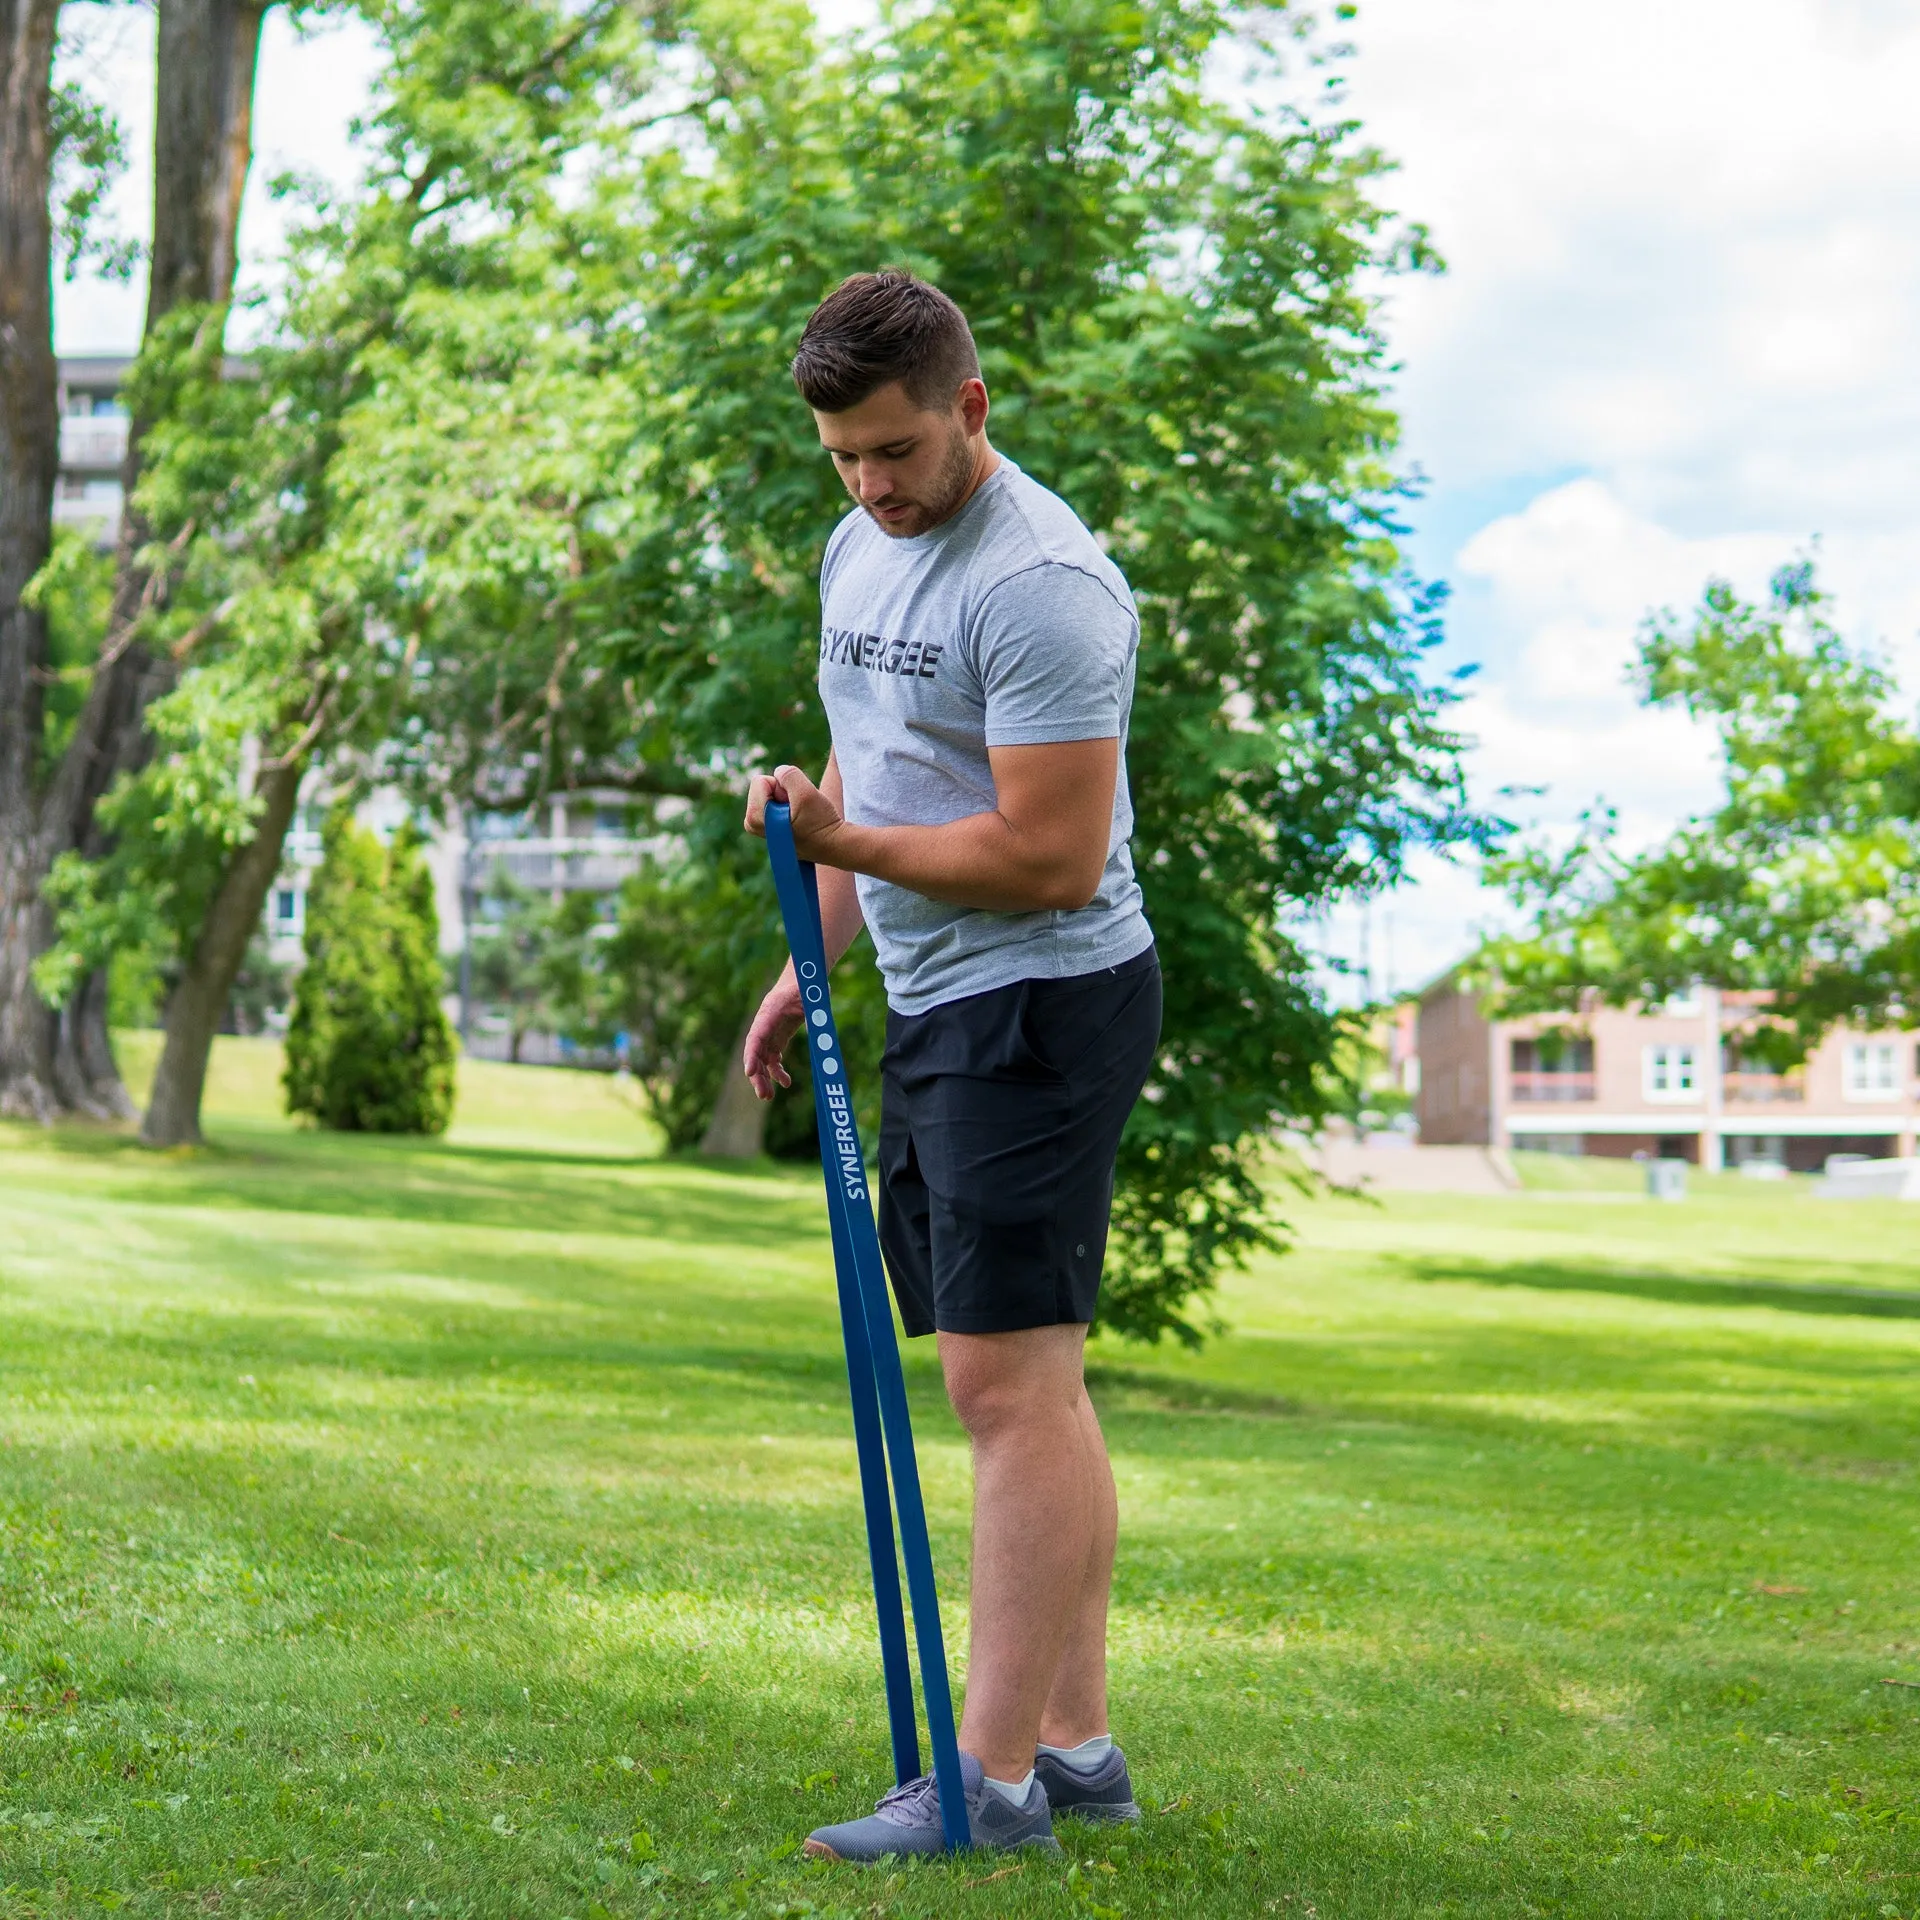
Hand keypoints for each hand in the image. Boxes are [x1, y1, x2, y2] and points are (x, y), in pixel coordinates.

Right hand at [743, 977, 803, 1100]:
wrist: (804, 978)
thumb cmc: (808, 983)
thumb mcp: (812, 990)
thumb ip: (813, 1002)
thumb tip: (820, 1014)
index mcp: (770, 1012)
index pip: (756, 1036)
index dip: (751, 1055)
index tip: (749, 1072)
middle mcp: (765, 1024)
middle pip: (755, 1053)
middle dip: (757, 1075)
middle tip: (763, 1095)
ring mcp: (770, 1033)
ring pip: (762, 1059)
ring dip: (764, 1078)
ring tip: (768, 1096)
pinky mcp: (779, 1038)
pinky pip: (773, 1059)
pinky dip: (777, 1072)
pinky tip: (786, 1083)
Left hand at [744, 763, 846, 862]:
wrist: (835, 844)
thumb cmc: (821, 822)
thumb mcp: (806, 793)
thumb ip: (788, 775)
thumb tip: (779, 773)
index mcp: (755, 819)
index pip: (760, 781)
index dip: (781, 786)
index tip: (794, 802)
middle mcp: (754, 826)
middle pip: (762, 787)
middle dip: (781, 791)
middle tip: (798, 807)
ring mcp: (763, 828)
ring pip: (770, 794)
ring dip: (786, 798)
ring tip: (800, 813)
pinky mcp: (773, 828)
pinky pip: (776, 804)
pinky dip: (788, 806)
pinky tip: (800, 818)